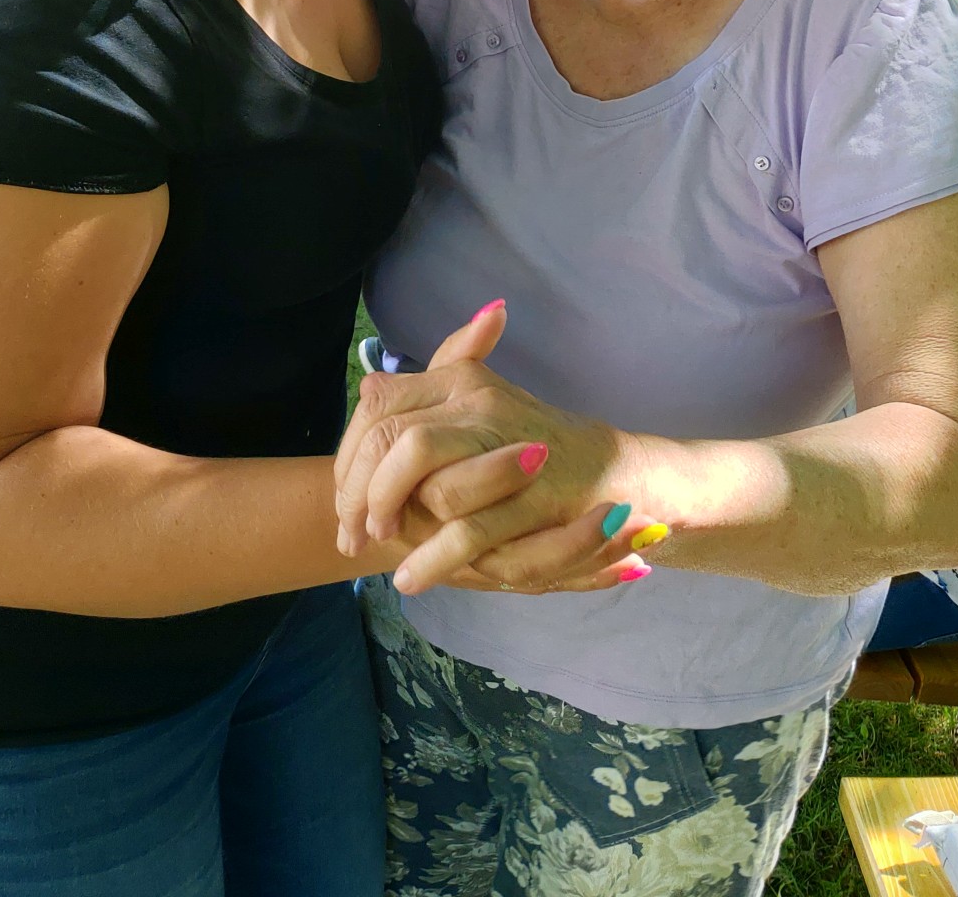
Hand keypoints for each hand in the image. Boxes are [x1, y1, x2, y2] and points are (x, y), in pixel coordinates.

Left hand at [335, 344, 662, 592]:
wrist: (613, 471)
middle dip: (361, 494)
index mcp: (461, 380)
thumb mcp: (479, 406)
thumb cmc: (529, 443)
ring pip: (429, 482)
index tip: (344, 496)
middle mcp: (482, 403)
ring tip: (380, 551)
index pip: (379, 405)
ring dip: (394, 523)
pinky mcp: (535, 498)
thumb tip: (366, 389)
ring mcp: (511, 447)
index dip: (350, 455)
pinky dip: (432, 559)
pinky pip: (468, 530)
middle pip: (394, 440)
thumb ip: (427, 394)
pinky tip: (411, 576)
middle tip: (353, 533)